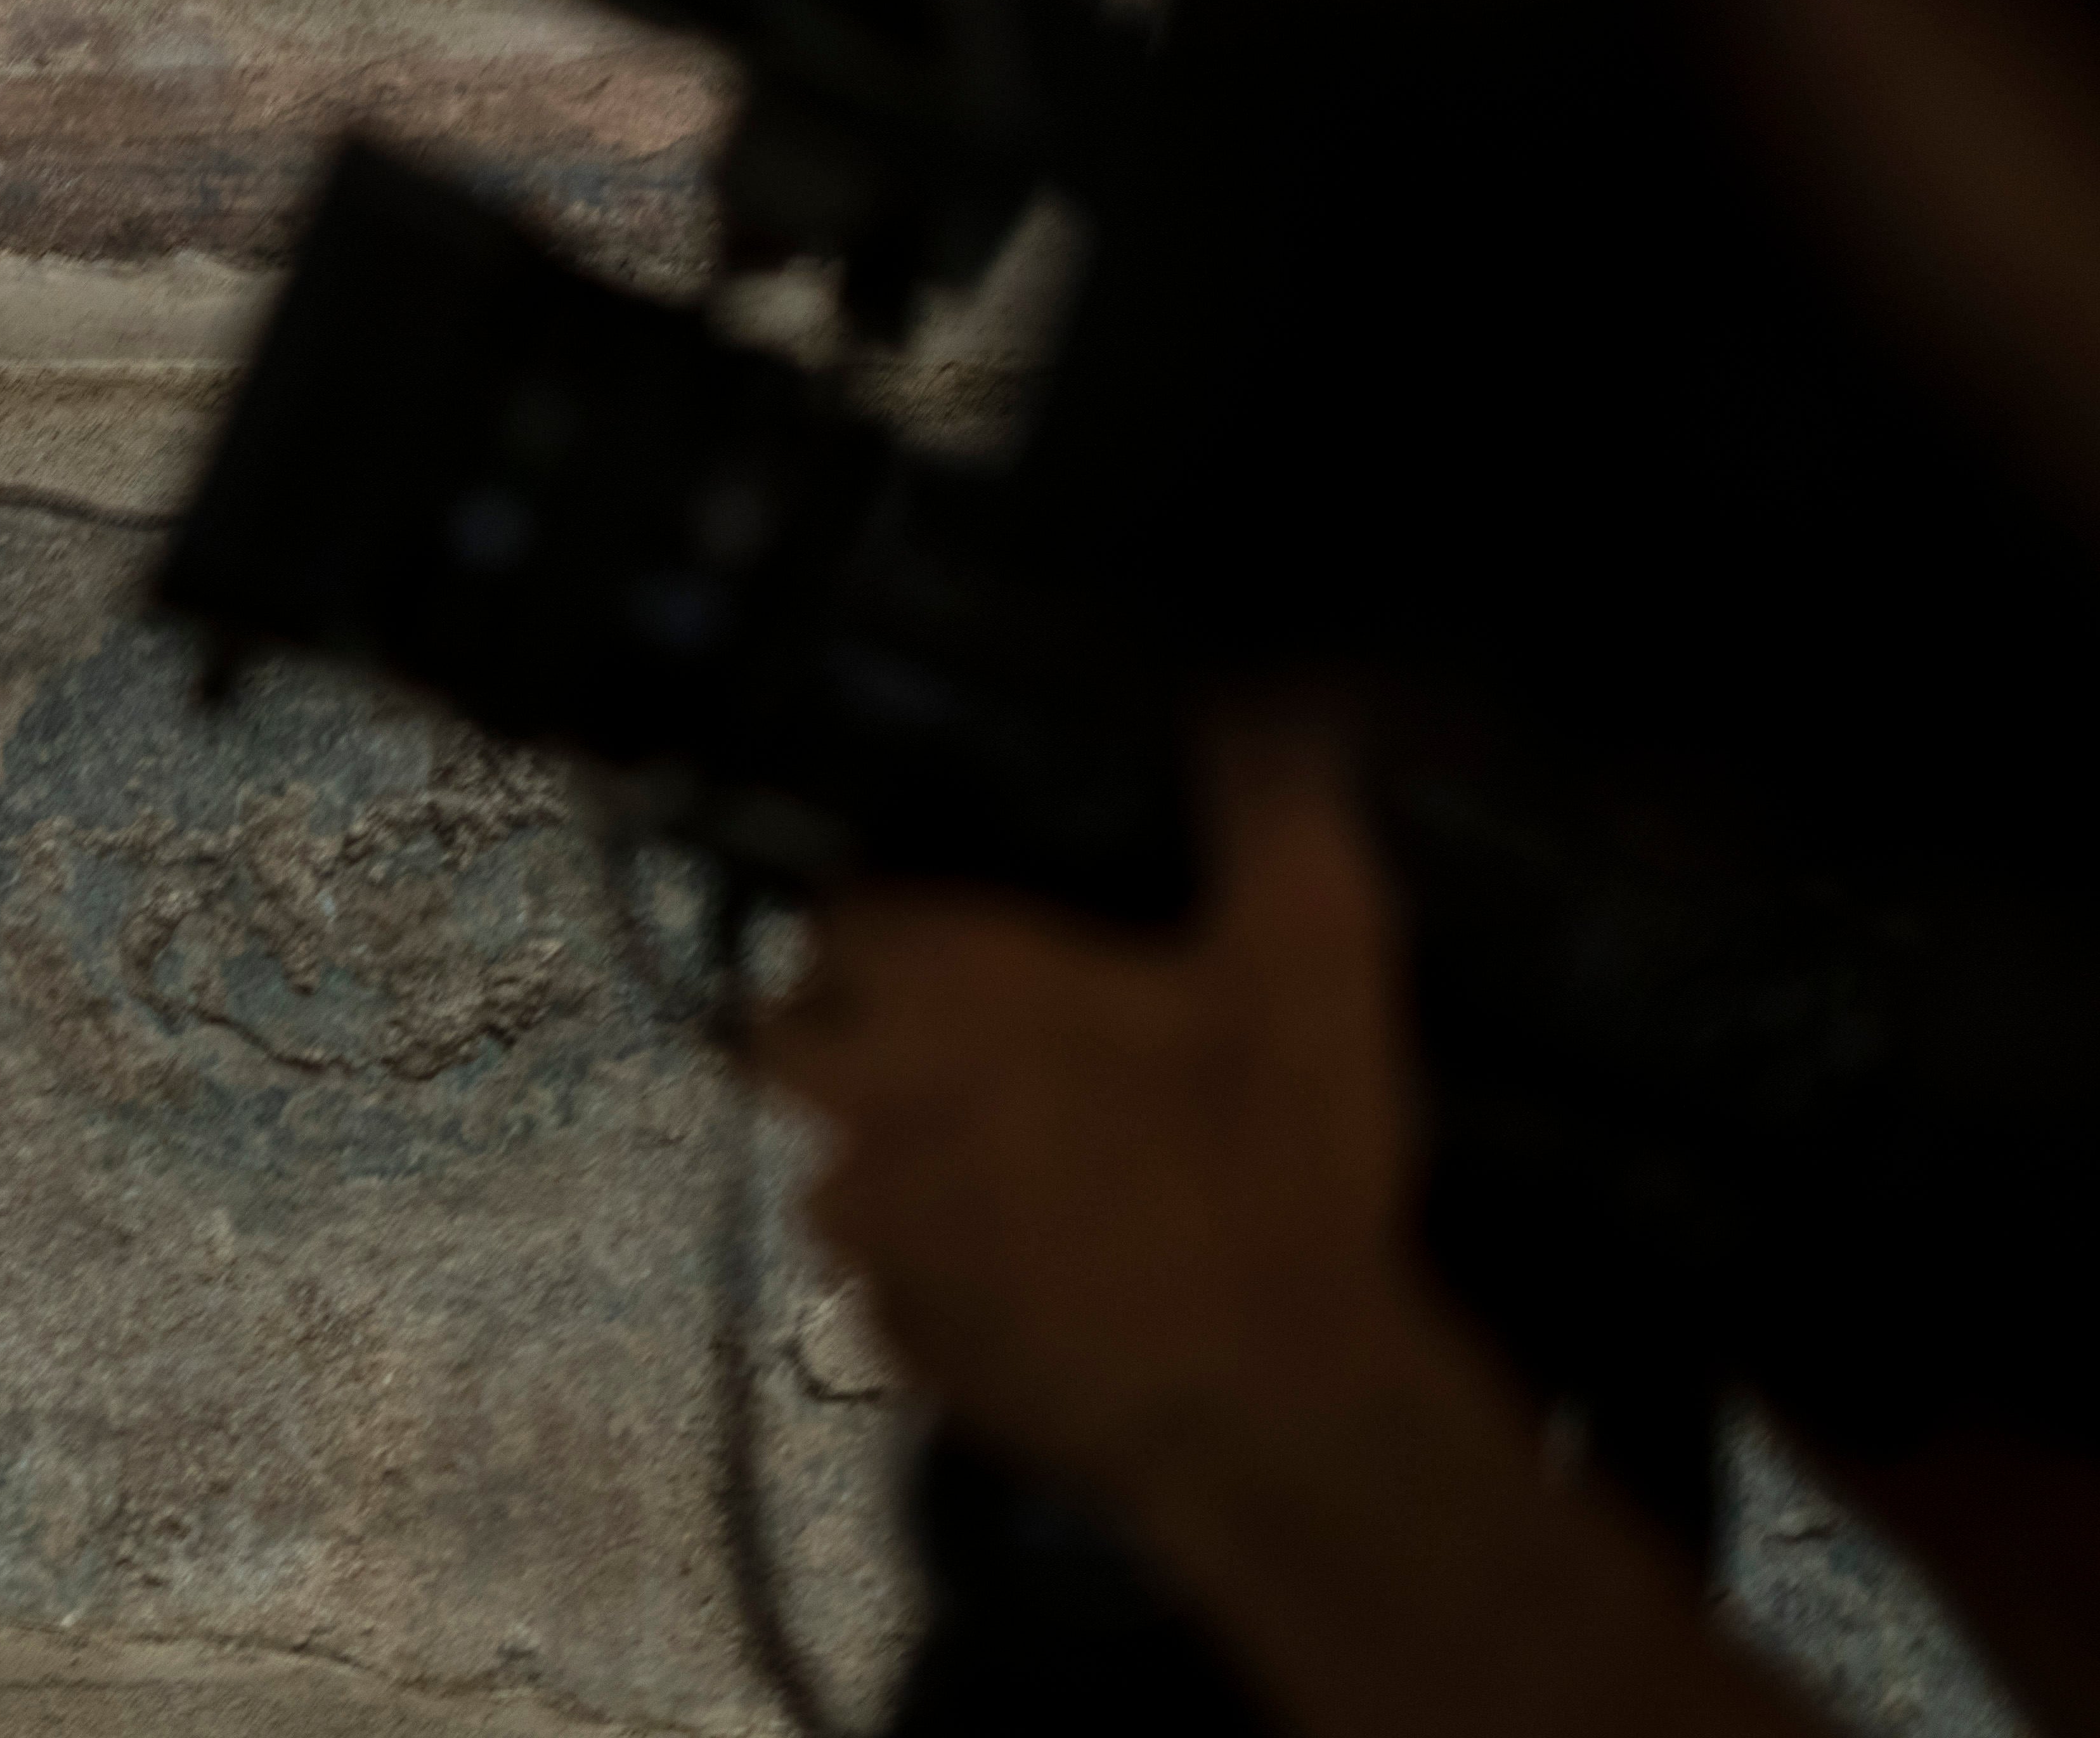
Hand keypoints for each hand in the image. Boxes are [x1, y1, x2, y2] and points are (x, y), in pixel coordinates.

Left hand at [750, 722, 1430, 1500]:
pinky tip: (1030, 1269)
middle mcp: (868, 1099)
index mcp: (939, 984)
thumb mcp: (1313, 955)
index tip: (954, 937)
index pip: (838, 913)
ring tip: (1005, 1164)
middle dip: (843, 1027)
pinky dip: (937, 1268)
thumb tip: (1280, 687)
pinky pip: (886, 1282)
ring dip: (891, 1154)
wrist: (1278, 1411)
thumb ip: (1278, 802)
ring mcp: (875, 1236)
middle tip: (955, 1043)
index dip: (889, 918)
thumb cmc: (1278, 1162)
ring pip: (830, 1166)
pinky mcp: (901, 1349)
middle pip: (786, 1035)